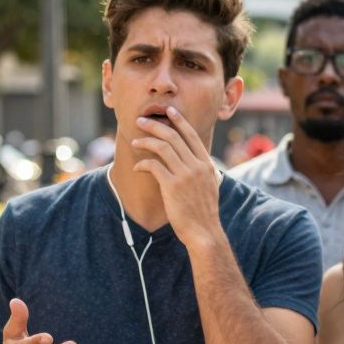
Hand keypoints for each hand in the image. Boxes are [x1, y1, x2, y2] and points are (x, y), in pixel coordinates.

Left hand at [132, 106, 222, 247]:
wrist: (204, 232)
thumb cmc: (204, 212)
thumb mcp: (209, 187)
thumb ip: (203, 172)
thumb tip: (197, 162)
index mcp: (206, 165)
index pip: (192, 135)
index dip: (179, 120)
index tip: (169, 111)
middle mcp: (197, 166)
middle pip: (174, 136)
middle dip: (155, 125)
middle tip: (141, 121)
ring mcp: (185, 175)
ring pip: (162, 147)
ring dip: (145, 141)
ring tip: (134, 140)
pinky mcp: (172, 186)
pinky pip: (154, 166)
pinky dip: (143, 163)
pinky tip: (137, 167)